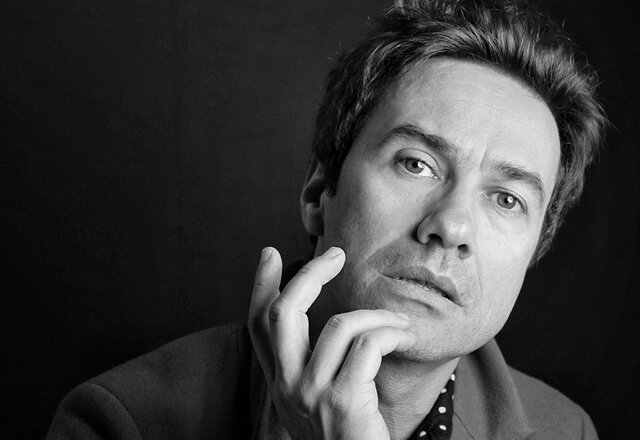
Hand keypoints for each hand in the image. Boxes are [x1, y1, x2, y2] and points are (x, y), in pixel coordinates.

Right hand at [248, 246, 415, 439]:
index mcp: (280, 382)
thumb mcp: (318, 399)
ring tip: (398, 322)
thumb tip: (328, 320)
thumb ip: (315, 363)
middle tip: (335, 254)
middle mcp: (286, 386)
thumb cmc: (348, 436)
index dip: (259, 286)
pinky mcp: (343, 402)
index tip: (269, 253)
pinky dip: (392, 332)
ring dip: (378, 315)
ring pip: (340, 325)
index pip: (257, 325)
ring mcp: (311, 395)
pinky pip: (369, 345)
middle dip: (310, 274)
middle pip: (283, 313)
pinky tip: (405, 336)